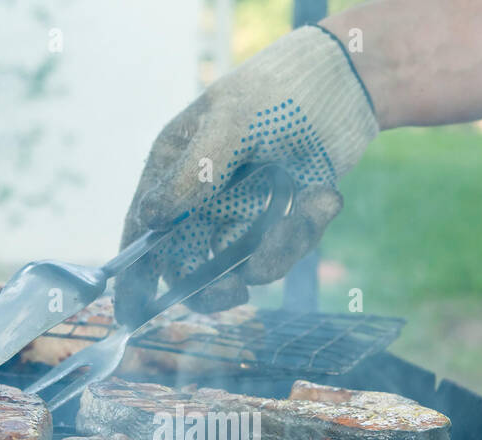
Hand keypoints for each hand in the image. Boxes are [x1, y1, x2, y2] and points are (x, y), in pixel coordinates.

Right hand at [115, 25, 377, 315]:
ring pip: (243, 264)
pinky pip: (285, 249)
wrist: (346, 85)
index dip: (136, 273)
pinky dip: (308, 226)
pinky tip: (326, 194)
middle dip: (211, 287)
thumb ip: (194, 173)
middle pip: (189, 264)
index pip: (145, 229)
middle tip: (234, 295)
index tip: (135, 311)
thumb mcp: (231, 123)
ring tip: (312, 204)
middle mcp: (203, 197)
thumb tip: (150, 219)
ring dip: (277, 250)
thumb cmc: (276, 90)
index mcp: (175, 168)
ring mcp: (242, 212)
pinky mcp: (281, 220)